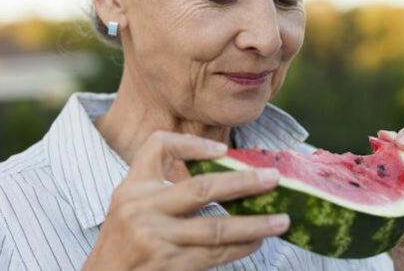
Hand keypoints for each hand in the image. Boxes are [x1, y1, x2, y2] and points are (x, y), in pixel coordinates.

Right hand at [83, 131, 289, 270]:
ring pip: (216, 229)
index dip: (193, 144)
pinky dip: (240, 248)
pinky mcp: (169, 266)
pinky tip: (257, 242)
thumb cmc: (122, 243)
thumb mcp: (128, 206)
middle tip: (273, 178)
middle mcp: (142, 209)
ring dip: (253, 225)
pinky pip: (214, 255)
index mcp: (132, 187)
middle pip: (201, 188)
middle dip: (243, 183)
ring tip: (281, 221)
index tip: (222, 151)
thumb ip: (159, 188)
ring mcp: (156, 239)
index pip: (159, 147)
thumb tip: (221, 172)